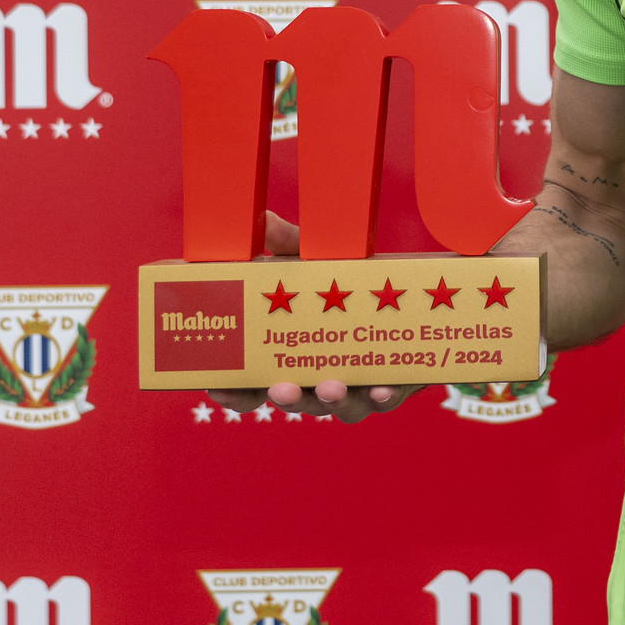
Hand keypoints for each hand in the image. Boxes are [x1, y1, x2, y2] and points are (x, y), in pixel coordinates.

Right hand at [205, 210, 425, 422]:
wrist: (405, 298)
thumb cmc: (343, 286)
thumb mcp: (315, 263)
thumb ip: (288, 246)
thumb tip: (264, 218)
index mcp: (289, 358)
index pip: (253, 387)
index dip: (235, 394)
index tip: (219, 390)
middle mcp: (316, 379)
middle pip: (295, 400)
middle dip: (288, 397)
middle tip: (281, 388)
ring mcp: (353, 388)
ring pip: (338, 406)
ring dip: (332, 399)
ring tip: (330, 387)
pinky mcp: (388, 386)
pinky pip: (384, 398)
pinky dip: (381, 395)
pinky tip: (380, 388)